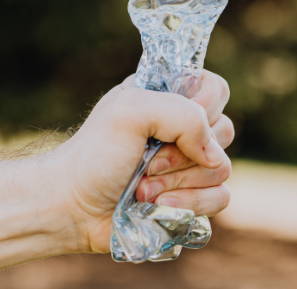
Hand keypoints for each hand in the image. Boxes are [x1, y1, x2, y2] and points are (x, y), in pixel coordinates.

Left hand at [53, 71, 232, 253]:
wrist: (73, 207)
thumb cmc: (94, 155)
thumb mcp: (131, 111)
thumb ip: (182, 115)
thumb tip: (214, 155)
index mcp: (168, 98)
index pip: (215, 88)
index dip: (203, 107)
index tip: (169, 124)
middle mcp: (182, 129)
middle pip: (223, 132)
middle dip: (182, 153)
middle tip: (147, 161)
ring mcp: (189, 166)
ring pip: (221, 169)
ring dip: (178, 183)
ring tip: (142, 188)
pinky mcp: (192, 199)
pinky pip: (220, 199)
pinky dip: (190, 204)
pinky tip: (157, 207)